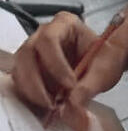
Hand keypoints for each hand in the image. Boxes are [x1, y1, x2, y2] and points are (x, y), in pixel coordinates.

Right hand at [11, 11, 125, 130]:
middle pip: (26, 54)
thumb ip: (89, 87)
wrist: (104, 63)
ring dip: (32, 92)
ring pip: (19, 70)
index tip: (70, 86)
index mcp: (64, 23)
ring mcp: (34, 52)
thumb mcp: (105, 70)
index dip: (55, 64)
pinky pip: (21, 83)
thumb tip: (72, 107)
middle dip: (36, 83)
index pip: (49, 40)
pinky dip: (30, 97)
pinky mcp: (29, 69)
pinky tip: (46, 106)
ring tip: (51, 107)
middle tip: (53, 104)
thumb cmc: (105, 57)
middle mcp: (43, 34)